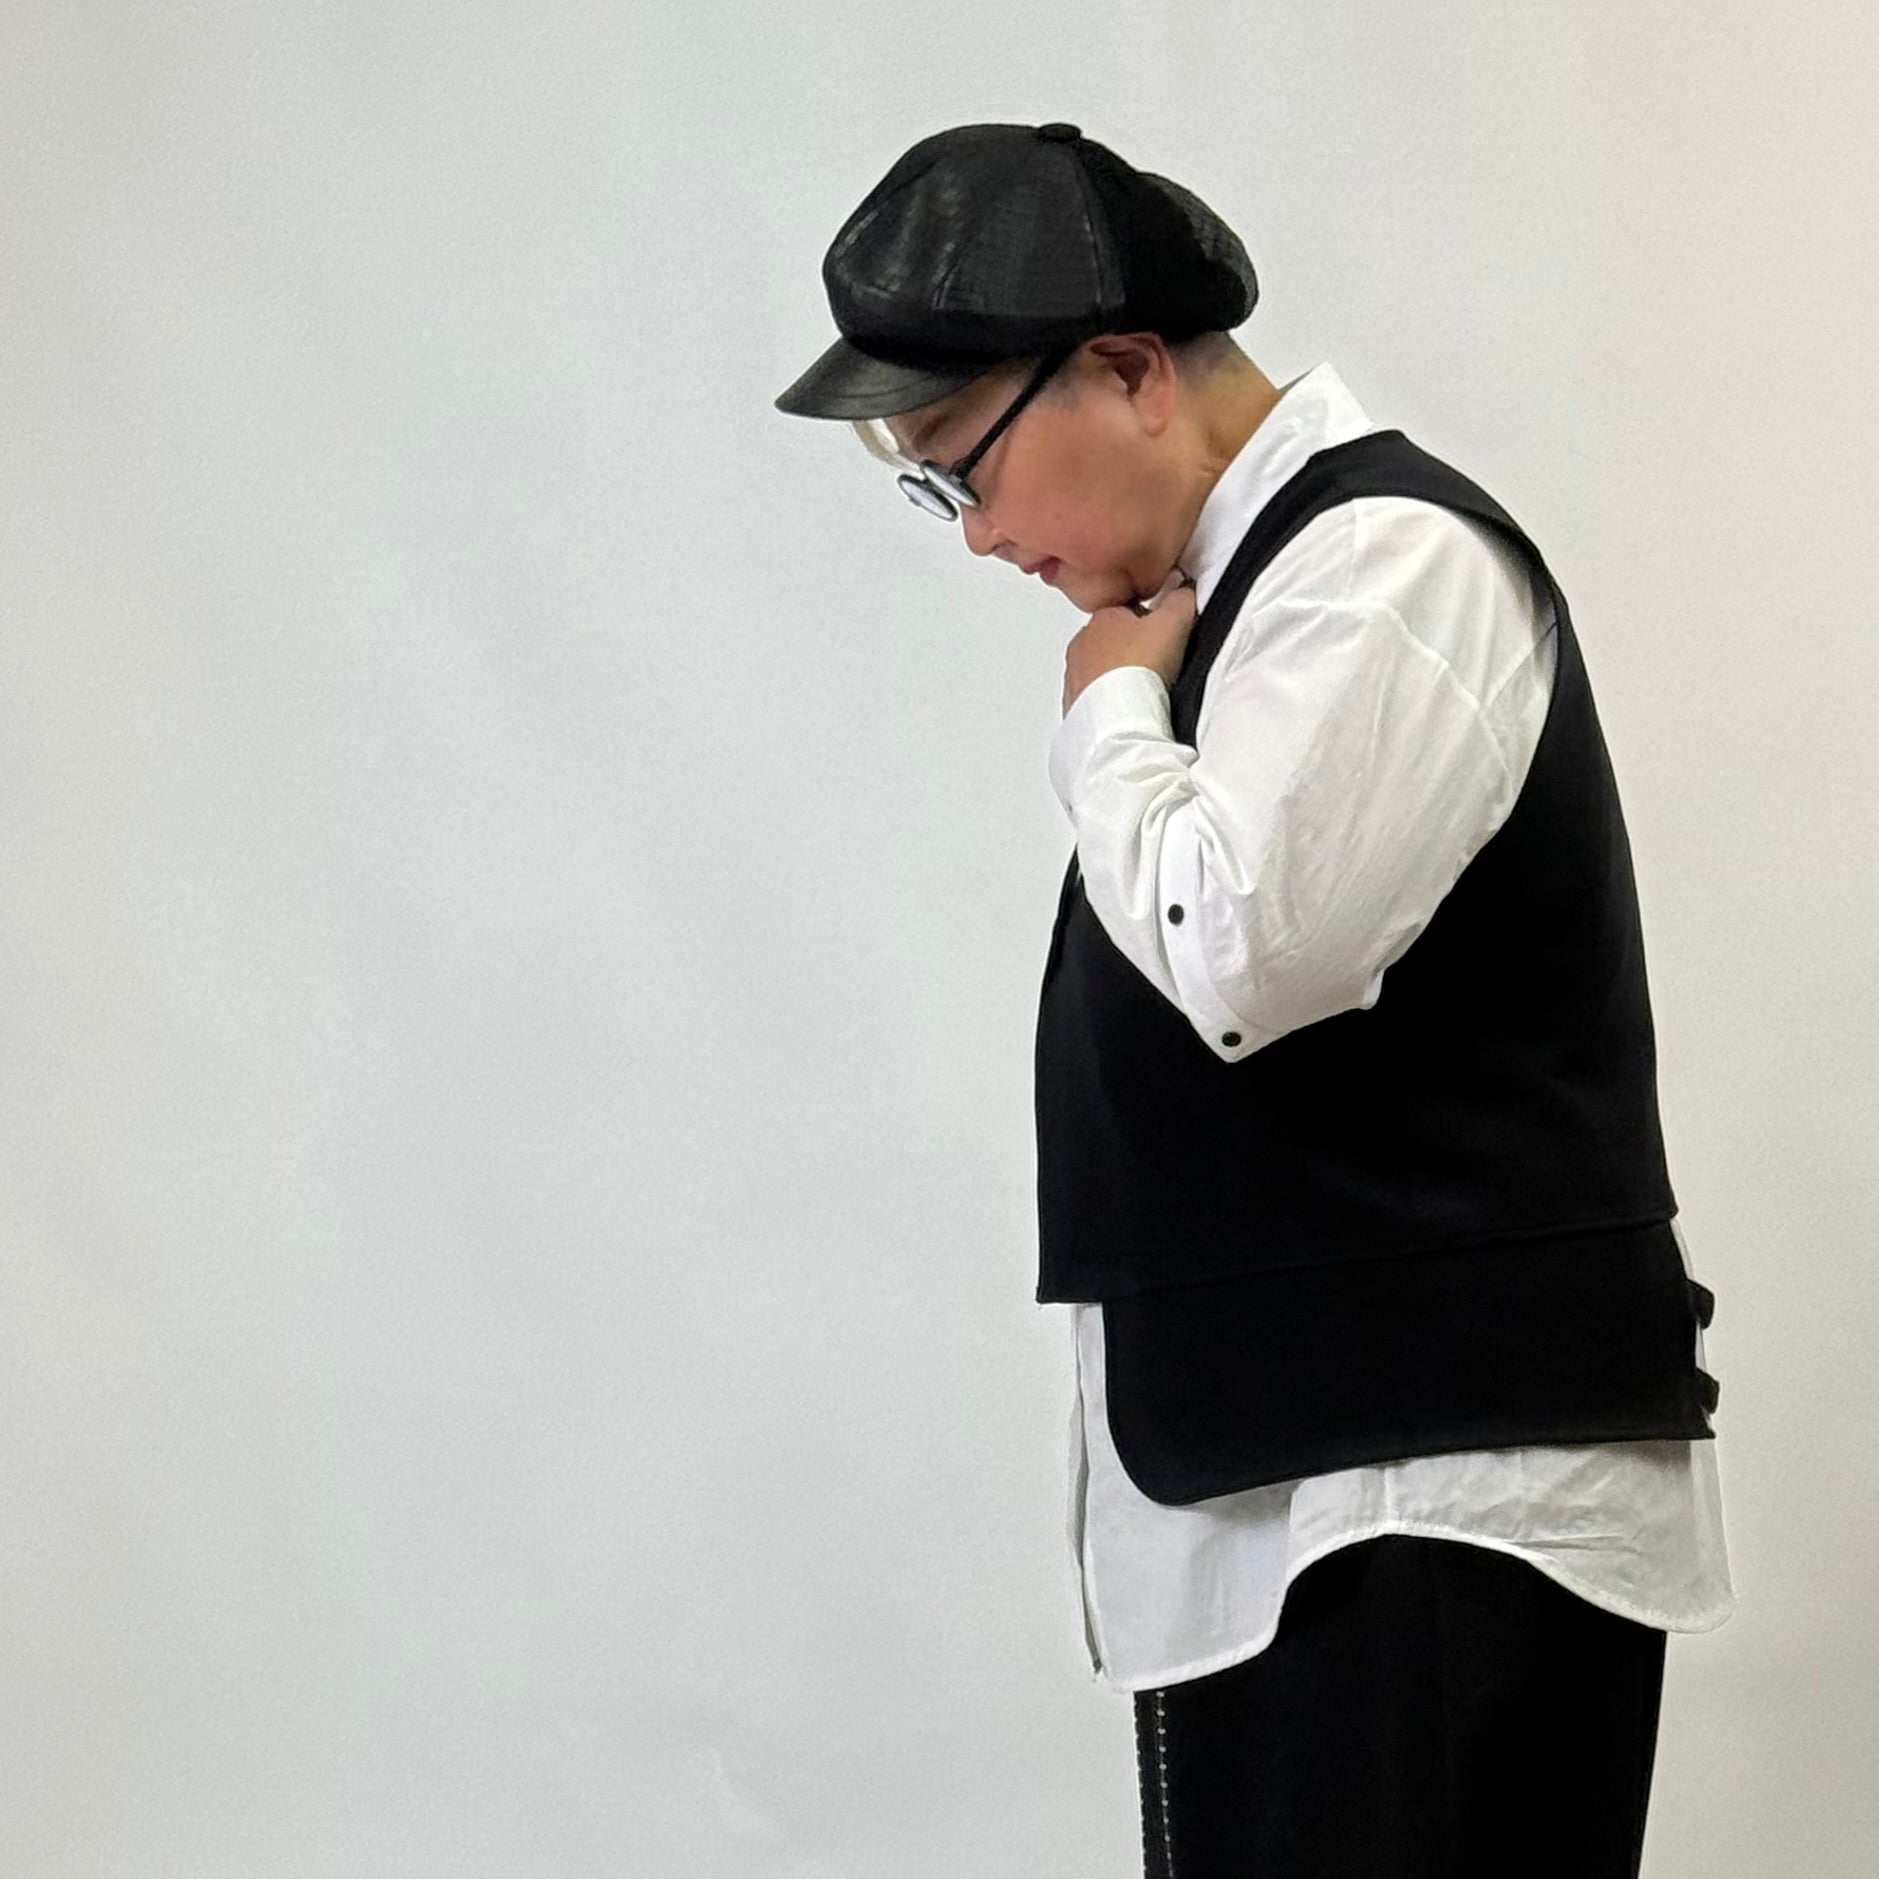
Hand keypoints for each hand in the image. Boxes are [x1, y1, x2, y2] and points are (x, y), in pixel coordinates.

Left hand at [1061, 581, 1199, 716]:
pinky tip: (1128, 708)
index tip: (1166, 640)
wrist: (1119, 717)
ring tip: (1144, 691)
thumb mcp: (1174, 621)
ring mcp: (1074, 676)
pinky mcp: (1074, 704)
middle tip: (1158, 667)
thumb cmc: (1142, 667)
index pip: (1129, 612)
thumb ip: (1181, 600)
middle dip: (1133, 652)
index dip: (1152, 625)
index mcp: (1103, 617)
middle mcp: (1081, 644)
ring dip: (1119, 678)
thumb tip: (1185, 592)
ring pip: (1100, 671)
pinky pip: (1094, 698)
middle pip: (1113, 641)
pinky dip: (1110, 701)